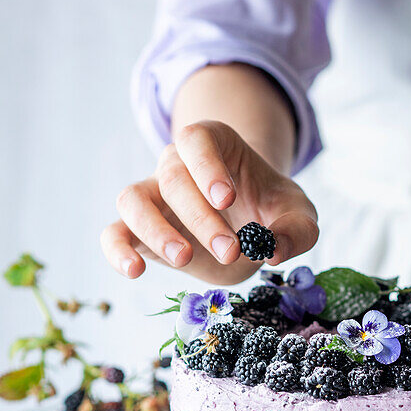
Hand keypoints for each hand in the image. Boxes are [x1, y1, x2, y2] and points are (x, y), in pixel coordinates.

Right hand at [101, 121, 317, 284]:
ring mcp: (152, 196)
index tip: (227, 198)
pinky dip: (116, 250)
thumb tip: (274, 252)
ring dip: (155, 230)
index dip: (207, 165)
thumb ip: (296, 230)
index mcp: (213, 145)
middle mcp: (175, 164)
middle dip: (202, 217)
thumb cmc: (270, 211)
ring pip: (132, 199)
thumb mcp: (298, 215)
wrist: (249, 227)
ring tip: (184, 258)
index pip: (198, 139)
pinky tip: (135, 271)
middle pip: (174, 178)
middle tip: (231, 250)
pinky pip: (113, 233)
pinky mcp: (138, 230)